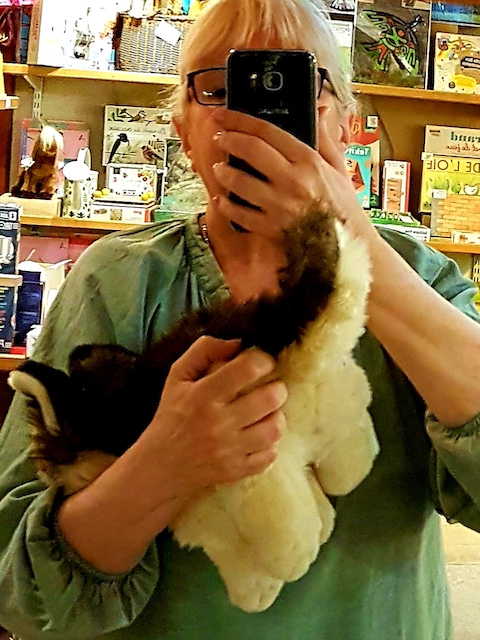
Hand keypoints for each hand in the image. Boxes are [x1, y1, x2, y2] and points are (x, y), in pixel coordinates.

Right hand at [144, 336, 286, 497]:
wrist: (159, 465)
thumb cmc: (172, 414)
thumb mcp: (178, 376)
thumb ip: (204, 350)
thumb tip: (238, 342)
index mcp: (204, 394)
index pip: (248, 369)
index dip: (263, 360)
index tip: (262, 363)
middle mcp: (219, 422)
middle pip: (270, 398)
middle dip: (277, 388)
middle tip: (271, 387)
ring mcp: (230, 449)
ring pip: (275, 428)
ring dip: (277, 416)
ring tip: (268, 412)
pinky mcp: (237, 470)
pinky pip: (270, 455)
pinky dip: (271, 444)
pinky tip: (260, 435)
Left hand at [210, 106, 372, 240]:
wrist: (345, 247)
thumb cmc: (342, 209)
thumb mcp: (339, 169)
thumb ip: (325, 138)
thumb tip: (322, 110)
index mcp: (308, 162)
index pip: (268, 132)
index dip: (241, 120)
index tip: (225, 116)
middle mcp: (292, 181)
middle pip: (250, 151)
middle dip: (228, 140)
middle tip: (219, 138)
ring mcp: (279, 205)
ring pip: (239, 181)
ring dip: (223, 172)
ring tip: (219, 168)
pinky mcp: (270, 227)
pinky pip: (238, 213)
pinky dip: (226, 205)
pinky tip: (222, 199)